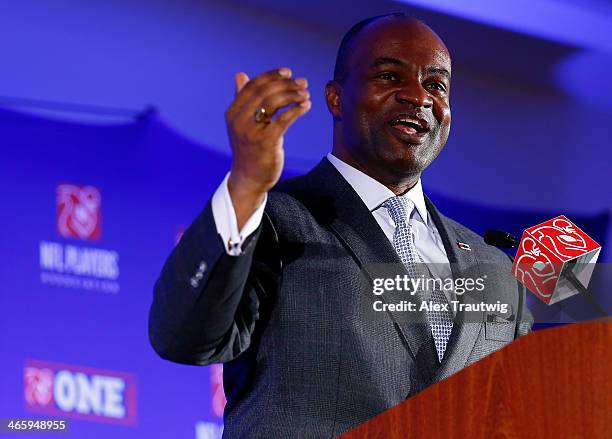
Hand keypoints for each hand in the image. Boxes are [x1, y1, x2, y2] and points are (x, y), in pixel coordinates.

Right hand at [225, 68, 310, 228]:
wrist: (249, 178)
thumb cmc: (248, 148)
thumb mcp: (241, 123)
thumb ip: (241, 99)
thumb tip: (240, 74)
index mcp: (232, 112)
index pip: (253, 86)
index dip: (272, 76)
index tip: (288, 72)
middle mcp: (239, 120)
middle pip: (265, 92)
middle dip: (286, 84)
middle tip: (302, 83)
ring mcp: (251, 132)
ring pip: (274, 103)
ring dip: (293, 95)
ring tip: (306, 94)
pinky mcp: (265, 143)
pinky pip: (284, 120)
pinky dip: (297, 110)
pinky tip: (306, 106)